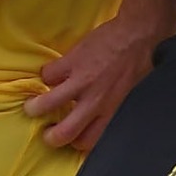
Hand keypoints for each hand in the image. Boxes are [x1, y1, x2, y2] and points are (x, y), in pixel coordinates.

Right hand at [25, 14, 166, 150]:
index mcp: (113, 112)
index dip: (75, 142)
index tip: (72, 137)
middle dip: (51, 138)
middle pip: (64, 133)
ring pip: (47, 104)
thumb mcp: (134, 95)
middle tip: (47, 133)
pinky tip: (52, 74)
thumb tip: (104, 117)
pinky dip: (47, 75)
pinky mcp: (72, 61)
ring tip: (32, 107)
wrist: (141, 32)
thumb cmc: (143, 62)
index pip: (88, 142)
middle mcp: (96, 102)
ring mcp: (81, 81)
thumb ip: (116, 109)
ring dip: (36, 108)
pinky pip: (48, 74)